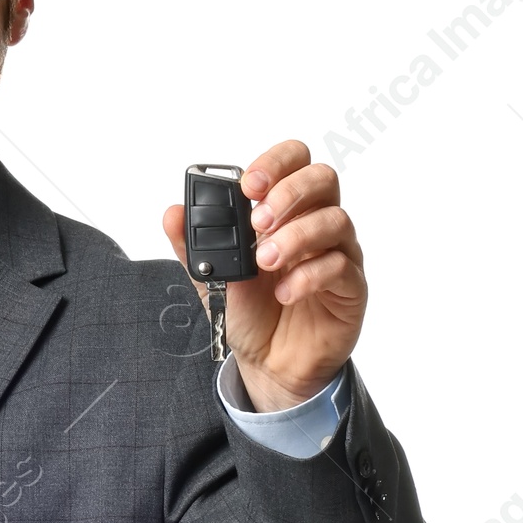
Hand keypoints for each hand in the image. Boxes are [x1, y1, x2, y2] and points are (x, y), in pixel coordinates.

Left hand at [163, 139, 366, 409]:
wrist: (268, 361)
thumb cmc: (250, 311)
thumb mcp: (212, 277)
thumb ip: (194, 245)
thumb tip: (172, 213)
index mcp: (284, 210)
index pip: (294, 161)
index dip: (275, 162)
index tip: (248, 185)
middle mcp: (315, 222)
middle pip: (323, 178)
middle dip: (288, 193)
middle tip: (258, 223)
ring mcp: (338, 252)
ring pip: (335, 220)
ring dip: (295, 237)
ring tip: (264, 262)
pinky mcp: (350, 286)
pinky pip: (340, 266)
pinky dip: (308, 276)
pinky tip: (284, 293)